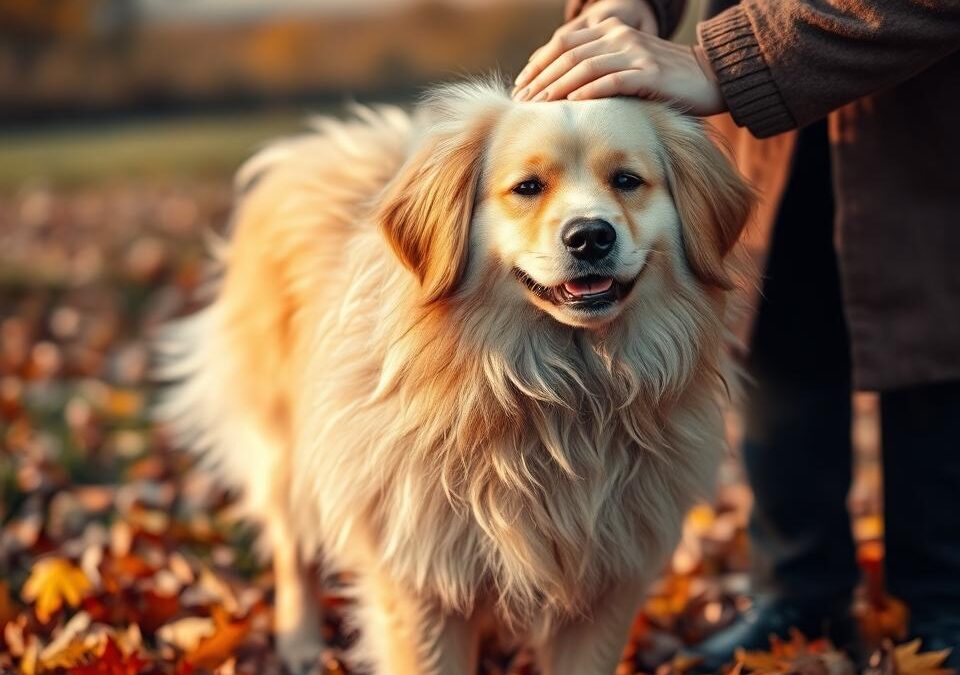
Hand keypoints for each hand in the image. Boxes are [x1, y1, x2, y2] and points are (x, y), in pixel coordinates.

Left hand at [515, 0, 657, 92]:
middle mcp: (620, 36)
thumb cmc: (661, 79)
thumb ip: (596, 67)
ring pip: (586, 66)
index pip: (563, 43)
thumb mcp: (625, 65)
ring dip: (558, 87)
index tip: (520, 87)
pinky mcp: (650, 72)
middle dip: (542, 79)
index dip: (538, 64)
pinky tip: (573, 103)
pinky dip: (590, 91)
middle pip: (569, 55)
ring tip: (539, 105)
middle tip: (523, 101)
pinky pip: (613, 80)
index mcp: (610, 30)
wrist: (707, 76)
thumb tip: (558, 88)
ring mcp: (635, 52)